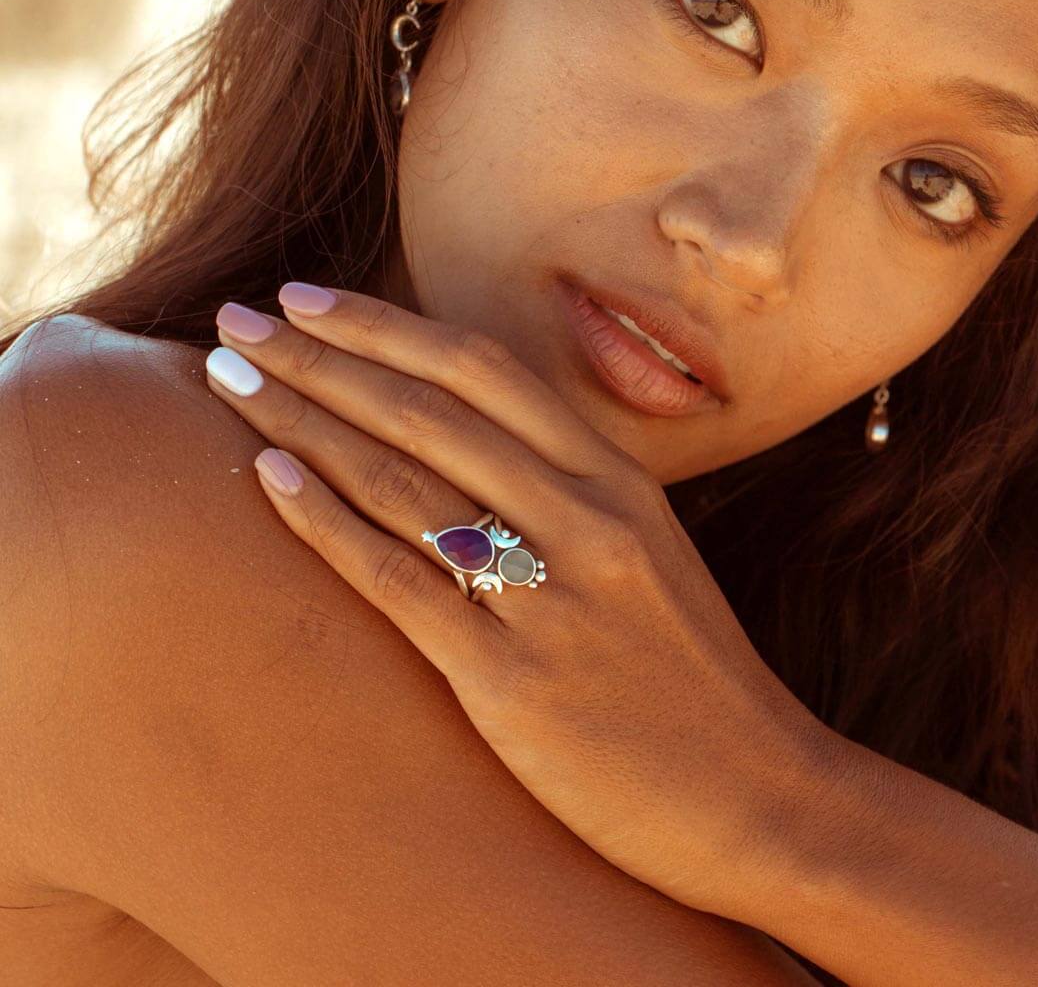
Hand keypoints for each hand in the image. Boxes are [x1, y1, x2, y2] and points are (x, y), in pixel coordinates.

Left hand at [204, 281, 818, 917]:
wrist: (757, 792)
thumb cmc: (689, 673)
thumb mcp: (647, 552)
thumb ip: (569, 490)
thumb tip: (462, 439)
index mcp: (619, 479)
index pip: (483, 370)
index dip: (385, 326)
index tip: (306, 297)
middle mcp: (586, 519)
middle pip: (426, 411)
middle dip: (319, 356)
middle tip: (237, 321)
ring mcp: (550, 596)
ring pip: (401, 481)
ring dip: (302, 420)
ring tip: (229, 381)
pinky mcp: (513, 681)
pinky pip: (397, 582)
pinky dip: (324, 521)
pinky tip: (266, 476)